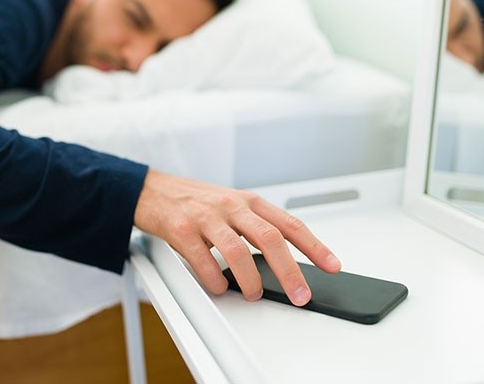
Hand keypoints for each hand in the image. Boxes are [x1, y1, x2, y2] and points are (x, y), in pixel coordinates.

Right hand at [134, 169, 341, 304]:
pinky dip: (214, 280)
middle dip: (289, 271)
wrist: (151, 190)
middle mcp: (230, 206)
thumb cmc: (194, 201)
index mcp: (248, 201)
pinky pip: (203, 260)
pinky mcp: (181, 230)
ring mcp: (205, 217)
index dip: (314, 246)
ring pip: (237, 251)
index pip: (289, 224)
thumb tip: (283, 262)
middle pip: (269, 238)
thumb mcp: (230, 204)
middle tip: (300, 294)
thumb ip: (254, 226)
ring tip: (254, 294)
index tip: (331, 265)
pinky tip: (219, 286)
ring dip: (250, 281)